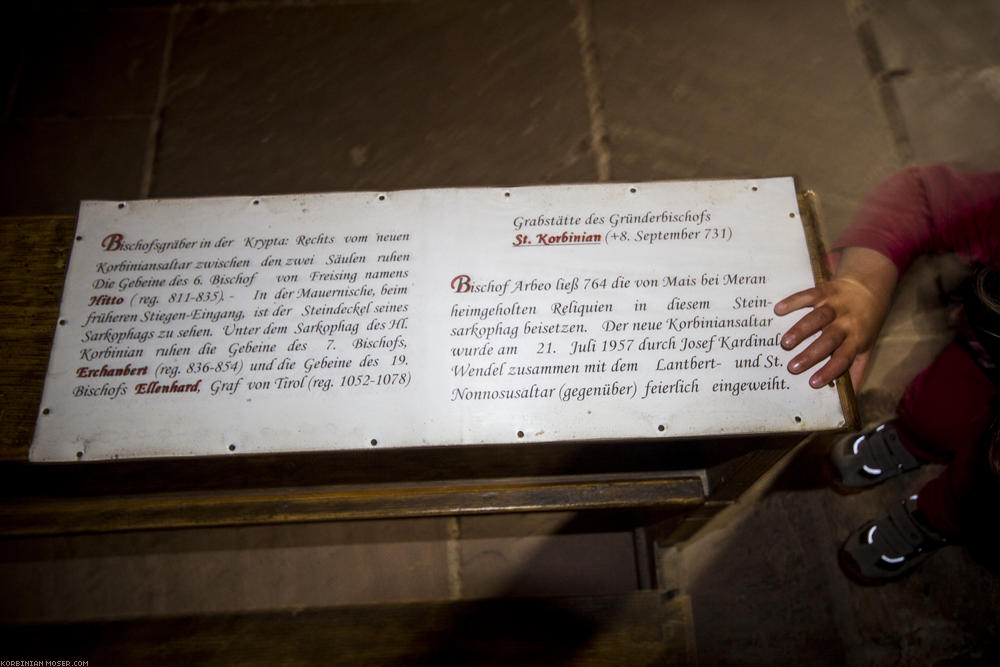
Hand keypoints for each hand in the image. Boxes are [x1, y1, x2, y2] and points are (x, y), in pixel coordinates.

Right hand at [773, 247, 896, 387]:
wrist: (871, 287)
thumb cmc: (865, 322)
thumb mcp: (866, 346)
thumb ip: (856, 369)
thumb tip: (850, 396)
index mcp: (857, 338)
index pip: (843, 357)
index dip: (829, 370)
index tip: (813, 383)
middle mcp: (847, 322)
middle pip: (829, 339)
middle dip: (810, 354)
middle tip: (792, 367)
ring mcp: (836, 305)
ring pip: (818, 318)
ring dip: (801, 330)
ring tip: (785, 343)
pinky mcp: (826, 291)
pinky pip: (809, 295)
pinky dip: (794, 301)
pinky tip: (779, 310)